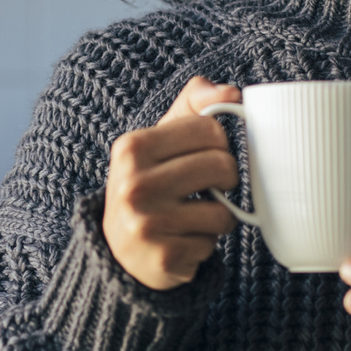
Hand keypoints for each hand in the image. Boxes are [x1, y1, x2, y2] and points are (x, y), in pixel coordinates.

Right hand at [103, 76, 241, 290]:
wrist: (118, 252)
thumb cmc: (148, 186)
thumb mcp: (158, 141)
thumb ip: (193, 106)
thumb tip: (232, 92)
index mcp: (132, 147)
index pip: (210, 129)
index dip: (219, 144)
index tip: (206, 156)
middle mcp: (134, 184)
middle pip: (222, 166)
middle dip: (226, 179)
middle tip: (211, 187)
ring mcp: (146, 224)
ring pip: (224, 211)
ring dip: (219, 216)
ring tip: (194, 217)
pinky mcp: (163, 257)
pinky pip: (212, 244)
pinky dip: (205, 243)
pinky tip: (182, 241)